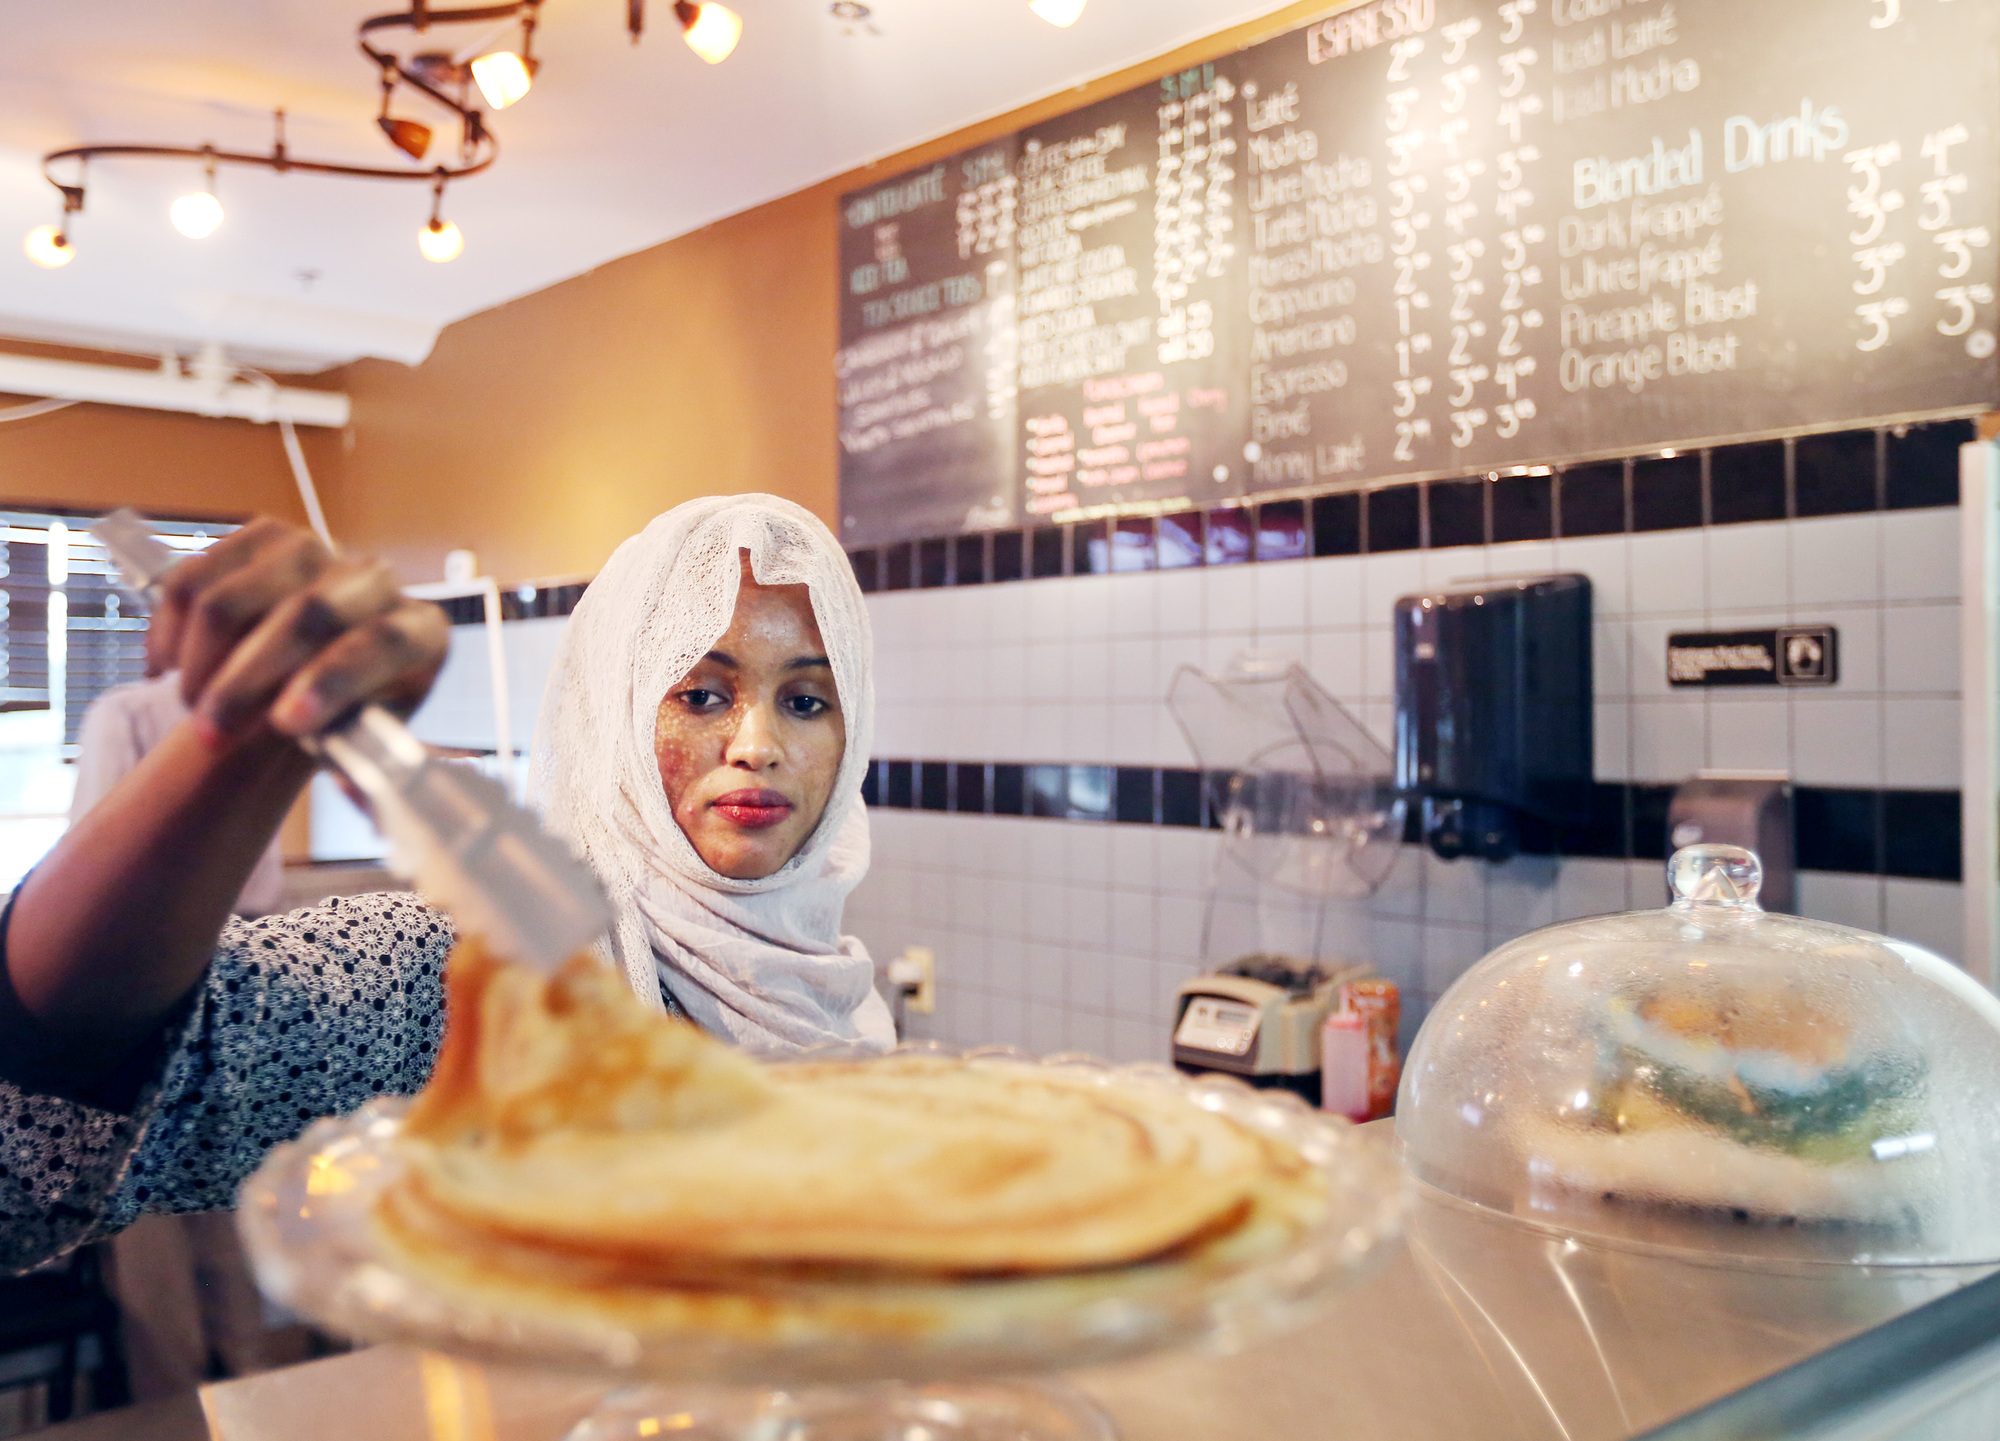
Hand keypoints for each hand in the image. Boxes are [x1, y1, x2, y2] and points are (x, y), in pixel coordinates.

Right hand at [145, 518, 448, 743]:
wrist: (315, 675)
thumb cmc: (346, 716)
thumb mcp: (366, 747)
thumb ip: (367, 769)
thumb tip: (355, 792)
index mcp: (421, 634)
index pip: (383, 643)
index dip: (332, 681)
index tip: (285, 724)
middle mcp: (376, 581)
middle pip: (306, 615)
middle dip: (247, 683)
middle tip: (210, 735)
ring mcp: (316, 551)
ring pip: (233, 601)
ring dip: (199, 666)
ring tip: (196, 707)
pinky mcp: (260, 538)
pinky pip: (192, 581)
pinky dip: (168, 635)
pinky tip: (169, 671)